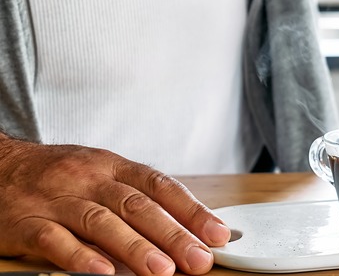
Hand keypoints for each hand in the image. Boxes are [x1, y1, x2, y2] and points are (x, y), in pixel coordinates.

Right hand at [0, 135, 230, 274]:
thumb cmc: (59, 175)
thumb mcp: (100, 174)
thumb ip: (136, 197)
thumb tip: (186, 228)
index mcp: (113, 167)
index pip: (160, 186)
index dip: (192, 210)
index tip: (218, 234)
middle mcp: (89, 179)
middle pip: (137, 206)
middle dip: (172, 235)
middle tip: (199, 260)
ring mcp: (58, 199)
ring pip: (101, 222)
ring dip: (135, 248)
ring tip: (162, 271)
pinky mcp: (27, 222)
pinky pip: (55, 240)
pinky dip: (81, 258)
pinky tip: (103, 273)